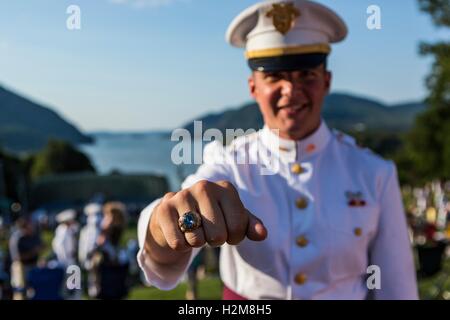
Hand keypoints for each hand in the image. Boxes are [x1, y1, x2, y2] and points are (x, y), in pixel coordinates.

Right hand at [150, 180, 266, 252]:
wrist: (174, 216)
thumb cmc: (210, 218)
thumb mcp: (232, 219)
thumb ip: (250, 226)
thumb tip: (262, 234)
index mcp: (225, 188)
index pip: (238, 227)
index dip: (234, 238)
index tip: (227, 230)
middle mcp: (204, 187)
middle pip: (218, 236)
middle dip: (214, 241)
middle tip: (207, 231)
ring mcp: (182, 196)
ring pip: (197, 239)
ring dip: (196, 243)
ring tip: (193, 230)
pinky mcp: (164, 208)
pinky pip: (178, 242)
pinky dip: (181, 246)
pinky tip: (179, 233)